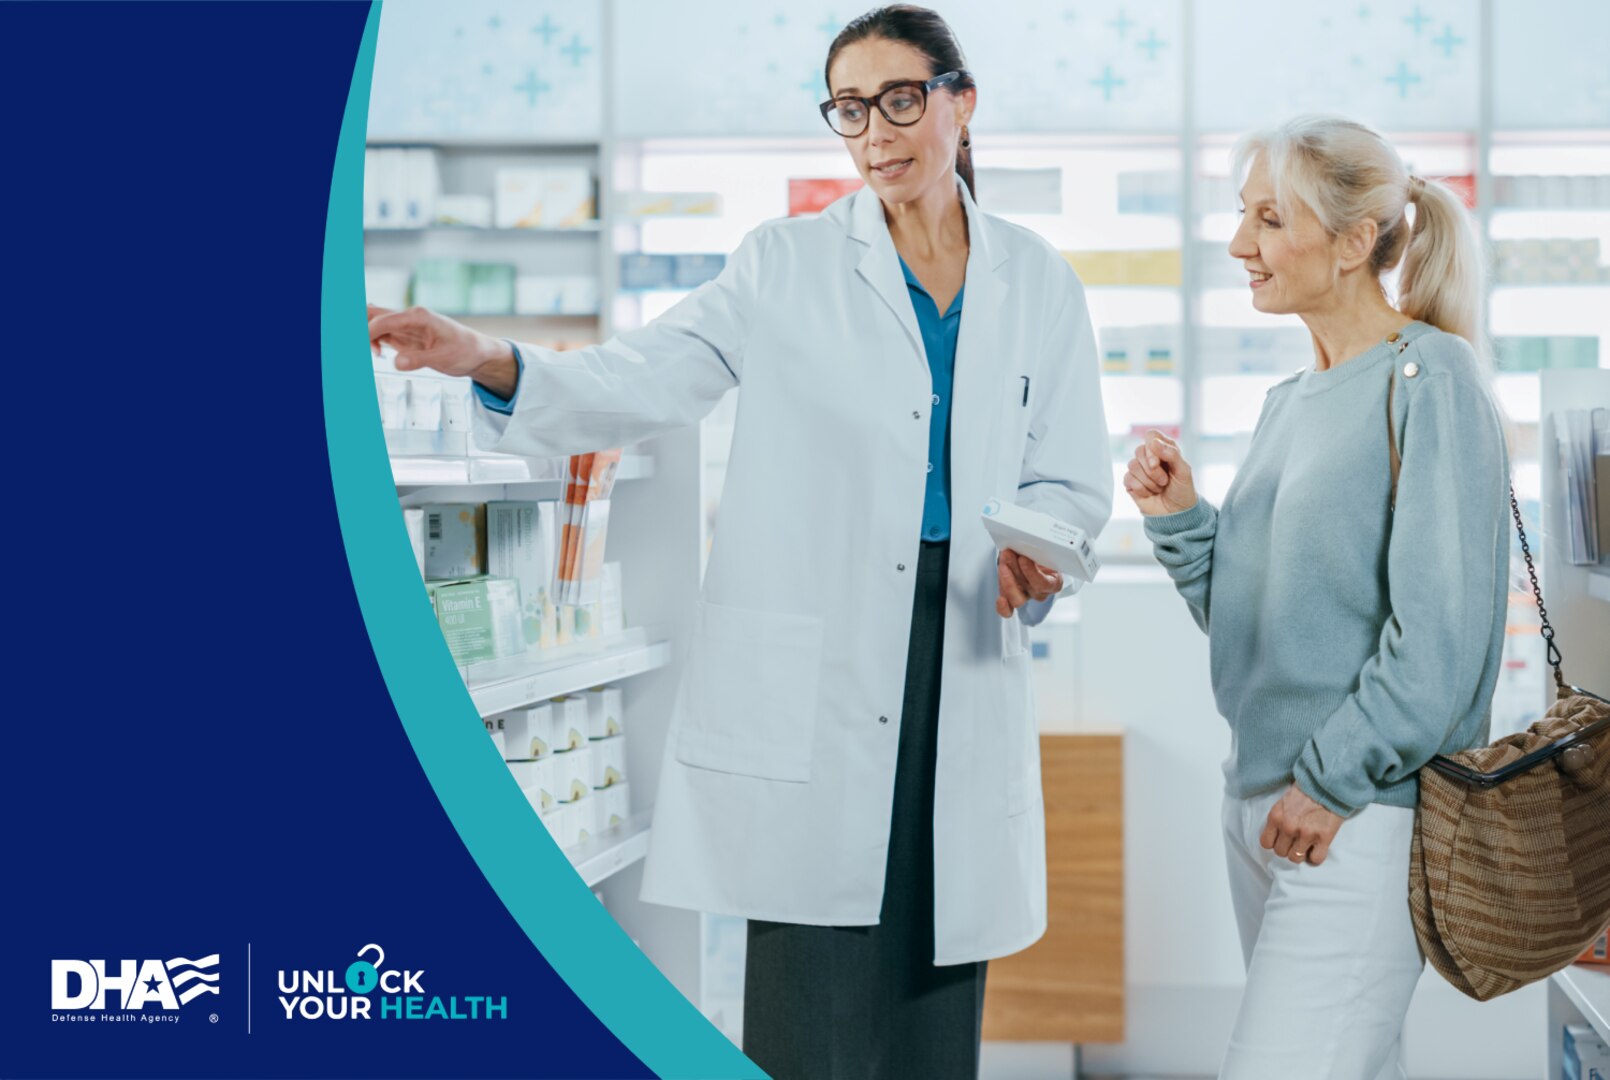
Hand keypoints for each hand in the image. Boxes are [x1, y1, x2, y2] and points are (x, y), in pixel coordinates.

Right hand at [367, 303, 517, 397]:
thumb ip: (419, 360)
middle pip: (373, 313)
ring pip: (374, 322)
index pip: (384, 320)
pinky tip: (377, 354)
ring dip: (365, 335)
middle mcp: (409, 317)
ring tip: (367, 353)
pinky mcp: (405, 336)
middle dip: (360, 327)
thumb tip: (396, 362)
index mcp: (418, 316)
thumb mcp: (444, 358)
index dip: (368, 333)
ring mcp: (405, 326)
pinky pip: (381, 333)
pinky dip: (372, 341)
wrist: (477, 353)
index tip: (364, 350)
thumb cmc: (466, 350)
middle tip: (358, 349)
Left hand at [996, 548, 1062, 618]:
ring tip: (1003, 561)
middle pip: (1030, 591)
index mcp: (1054, 581)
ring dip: (1006, 578)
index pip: (1045, 584)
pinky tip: (1000, 599)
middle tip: (1009, 555)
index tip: (1023, 558)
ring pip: (1017, 598)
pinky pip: (1008, 611)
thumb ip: (1036, 549)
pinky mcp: (1011, 598)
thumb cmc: (1036, 552)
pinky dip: (1003, 607)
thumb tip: (1027, 545)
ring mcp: (1026, 596)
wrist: (1026, 553)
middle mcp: (1040, 591)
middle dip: (1016, 571)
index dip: (1032, 573)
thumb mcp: (1041, 548)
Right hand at [1123, 430, 1197, 516]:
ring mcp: (1139, 470)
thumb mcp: (1184, 471)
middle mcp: (1149, 457)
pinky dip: (1141, 489)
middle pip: (1139, 450)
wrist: (1176, 514)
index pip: (1151, 436)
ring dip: (1149, 481)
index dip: (1152, 447)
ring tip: (1159, 488)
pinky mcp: (1130, 482)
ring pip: (1132, 465)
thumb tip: (1154, 443)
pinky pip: (1128, 479)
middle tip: (1164, 480)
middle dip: (1152, 470)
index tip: (1158, 462)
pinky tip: (1149, 493)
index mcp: (1164, 449)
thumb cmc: (1182, 490)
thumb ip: (1172, 454)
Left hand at [1260, 784, 1344, 865]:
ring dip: (1301, 853)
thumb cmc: (1306, 791)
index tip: (1281, 840)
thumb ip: (1279, 819)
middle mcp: (1288, 827)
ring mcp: (1306, 834)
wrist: (1327, 784)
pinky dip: (1316, 856)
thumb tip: (1278, 835)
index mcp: (1276, 817)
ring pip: (1296, 858)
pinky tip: (1317, 847)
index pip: (1266, 843)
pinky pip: (1315, 859)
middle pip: (1280, 852)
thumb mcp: (1283, 802)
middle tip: (1295, 841)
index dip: (1274, 843)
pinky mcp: (1323, 838)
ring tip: (1306, 845)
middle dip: (1288, 848)